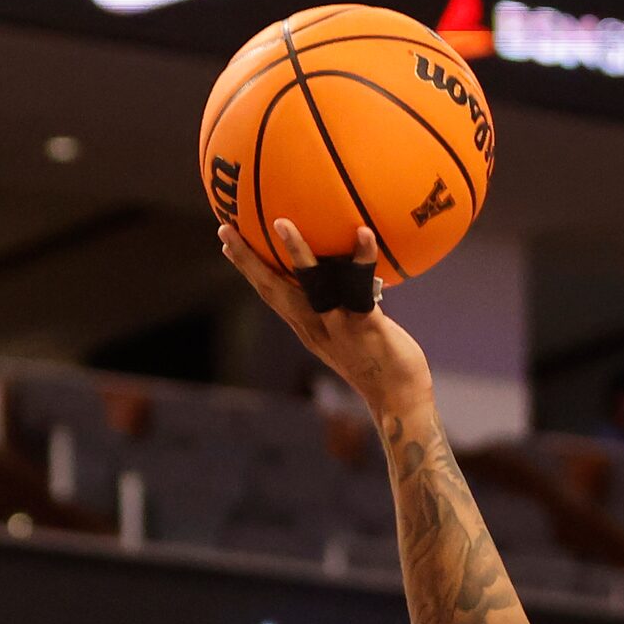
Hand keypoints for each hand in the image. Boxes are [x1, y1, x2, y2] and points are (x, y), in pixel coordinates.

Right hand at [218, 220, 433, 413]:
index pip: (270, 294)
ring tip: (281, 223)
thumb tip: (349, 278)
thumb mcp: (351, 335)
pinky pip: (359, 286)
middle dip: (245, 259)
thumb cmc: (382, 365)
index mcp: (308, 328)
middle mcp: (314, 327)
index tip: (227, 246)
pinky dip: (362, 258)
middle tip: (224, 228)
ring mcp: (337, 326)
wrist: (399, 400)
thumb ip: (343, 309)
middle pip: (272, 288)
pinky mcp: (364, 325)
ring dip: (294, 253)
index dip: (248, 270)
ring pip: (308, 285)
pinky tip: (364, 233)